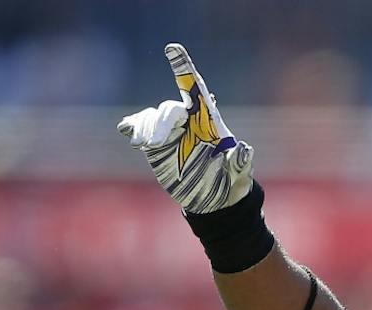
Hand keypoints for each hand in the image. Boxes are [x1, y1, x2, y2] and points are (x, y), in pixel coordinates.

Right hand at [117, 44, 255, 213]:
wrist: (216, 199)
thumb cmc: (232, 181)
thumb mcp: (240, 174)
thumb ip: (240, 161)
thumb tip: (243, 149)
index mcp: (209, 120)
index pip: (195, 88)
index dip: (184, 67)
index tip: (173, 48)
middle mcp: (187, 120)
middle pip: (169, 109)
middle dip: (160, 122)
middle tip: (153, 143)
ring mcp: (170, 131)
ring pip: (152, 118)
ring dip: (145, 128)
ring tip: (144, 144)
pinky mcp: (155, 144)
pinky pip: (140, 128)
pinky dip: (133, 127)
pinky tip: (127, 131)